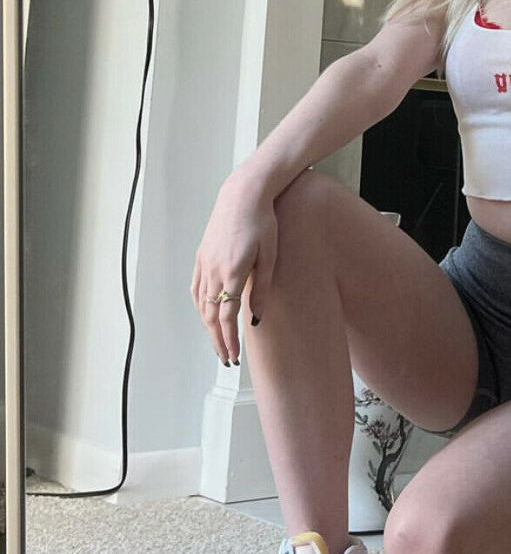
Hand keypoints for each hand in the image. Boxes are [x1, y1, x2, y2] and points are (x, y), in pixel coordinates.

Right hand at [190, 175, 277, 365]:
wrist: (243, 195)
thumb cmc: (263, 222)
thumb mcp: (270, 256)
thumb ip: (262, 288)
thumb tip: (256, 317)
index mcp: (233, 272)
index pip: (227, 316)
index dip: (230, 339)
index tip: (234, 356)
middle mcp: (214, 270)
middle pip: (211, 314)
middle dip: (218, 339)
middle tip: (226, 359)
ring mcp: (204, 262)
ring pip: (201, 303)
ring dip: (208, 326)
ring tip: (217, 342)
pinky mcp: (202, 255)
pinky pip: (196, 287)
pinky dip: (200, 306)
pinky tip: (205, 314)